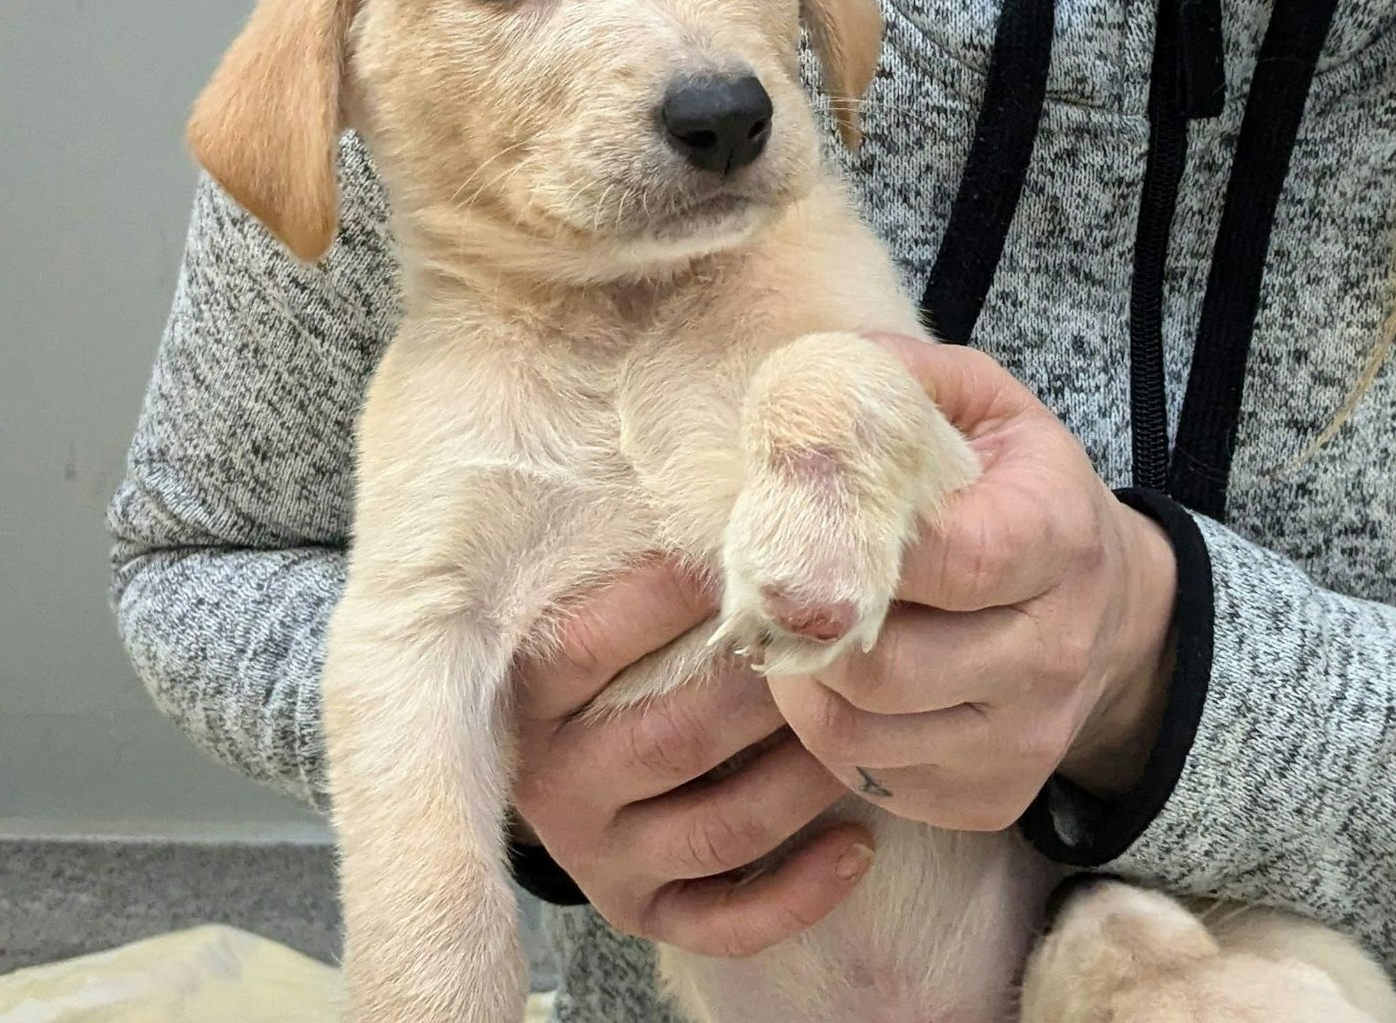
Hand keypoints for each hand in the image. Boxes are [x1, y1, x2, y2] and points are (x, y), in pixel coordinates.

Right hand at [508, 555, 873, 956]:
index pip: (589, 641)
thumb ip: (653, 545)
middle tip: (843, 640)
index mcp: (532, 693)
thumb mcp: (605, 588)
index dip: (672, 592)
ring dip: (804, 780)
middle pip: (674, 736)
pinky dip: (798, 890)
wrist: (574, 740)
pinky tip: (860, 843)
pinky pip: (725, 920)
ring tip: (863, 728)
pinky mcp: (642, 908)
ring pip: (719, 829)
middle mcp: (555, 782)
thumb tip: (735, 475)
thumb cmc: (623, 634)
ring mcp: (599, 853)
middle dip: (769, 689)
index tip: (754, 546)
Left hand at [764, 333, 1178, 831]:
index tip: (805, 518)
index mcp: (1056, 536)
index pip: (951, 558)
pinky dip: (827, 733)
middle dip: (809, 623)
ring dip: (801, 681)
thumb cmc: (1025, 492)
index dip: (857, 543)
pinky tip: (838, 679)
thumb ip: (904, 377)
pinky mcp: (993, 796)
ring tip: (798, 627)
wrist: (1114, 614)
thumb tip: (813, 380)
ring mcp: (1025, 736)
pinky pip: (868, 779)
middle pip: (886, 664)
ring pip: (858, 734)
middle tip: (776, 581)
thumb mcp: (985, 406)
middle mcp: (1052, 650)